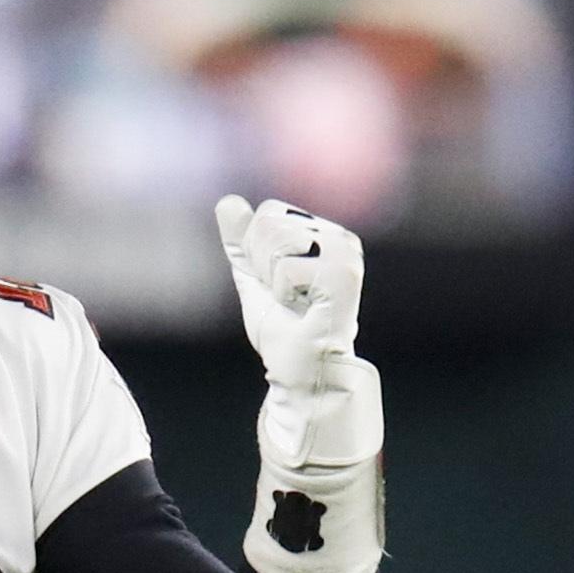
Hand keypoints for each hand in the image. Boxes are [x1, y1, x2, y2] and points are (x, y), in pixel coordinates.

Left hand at [215, 195, 381, 468]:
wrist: (301, 371)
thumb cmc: (283, 329)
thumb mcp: (254, 279)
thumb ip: (241, 241)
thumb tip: (227, 201)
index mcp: (325, 234)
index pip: (269, 212)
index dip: (258, 253)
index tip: (278, 285)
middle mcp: (341, 238)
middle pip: (270, 221)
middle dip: (264, 265)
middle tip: (287, 298)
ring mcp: (346, 255)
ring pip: (278, 240)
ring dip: (275, 281)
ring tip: (297, 303)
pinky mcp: (344, 275)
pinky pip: (287, 268)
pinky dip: (285, 294)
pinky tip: (306, 311)